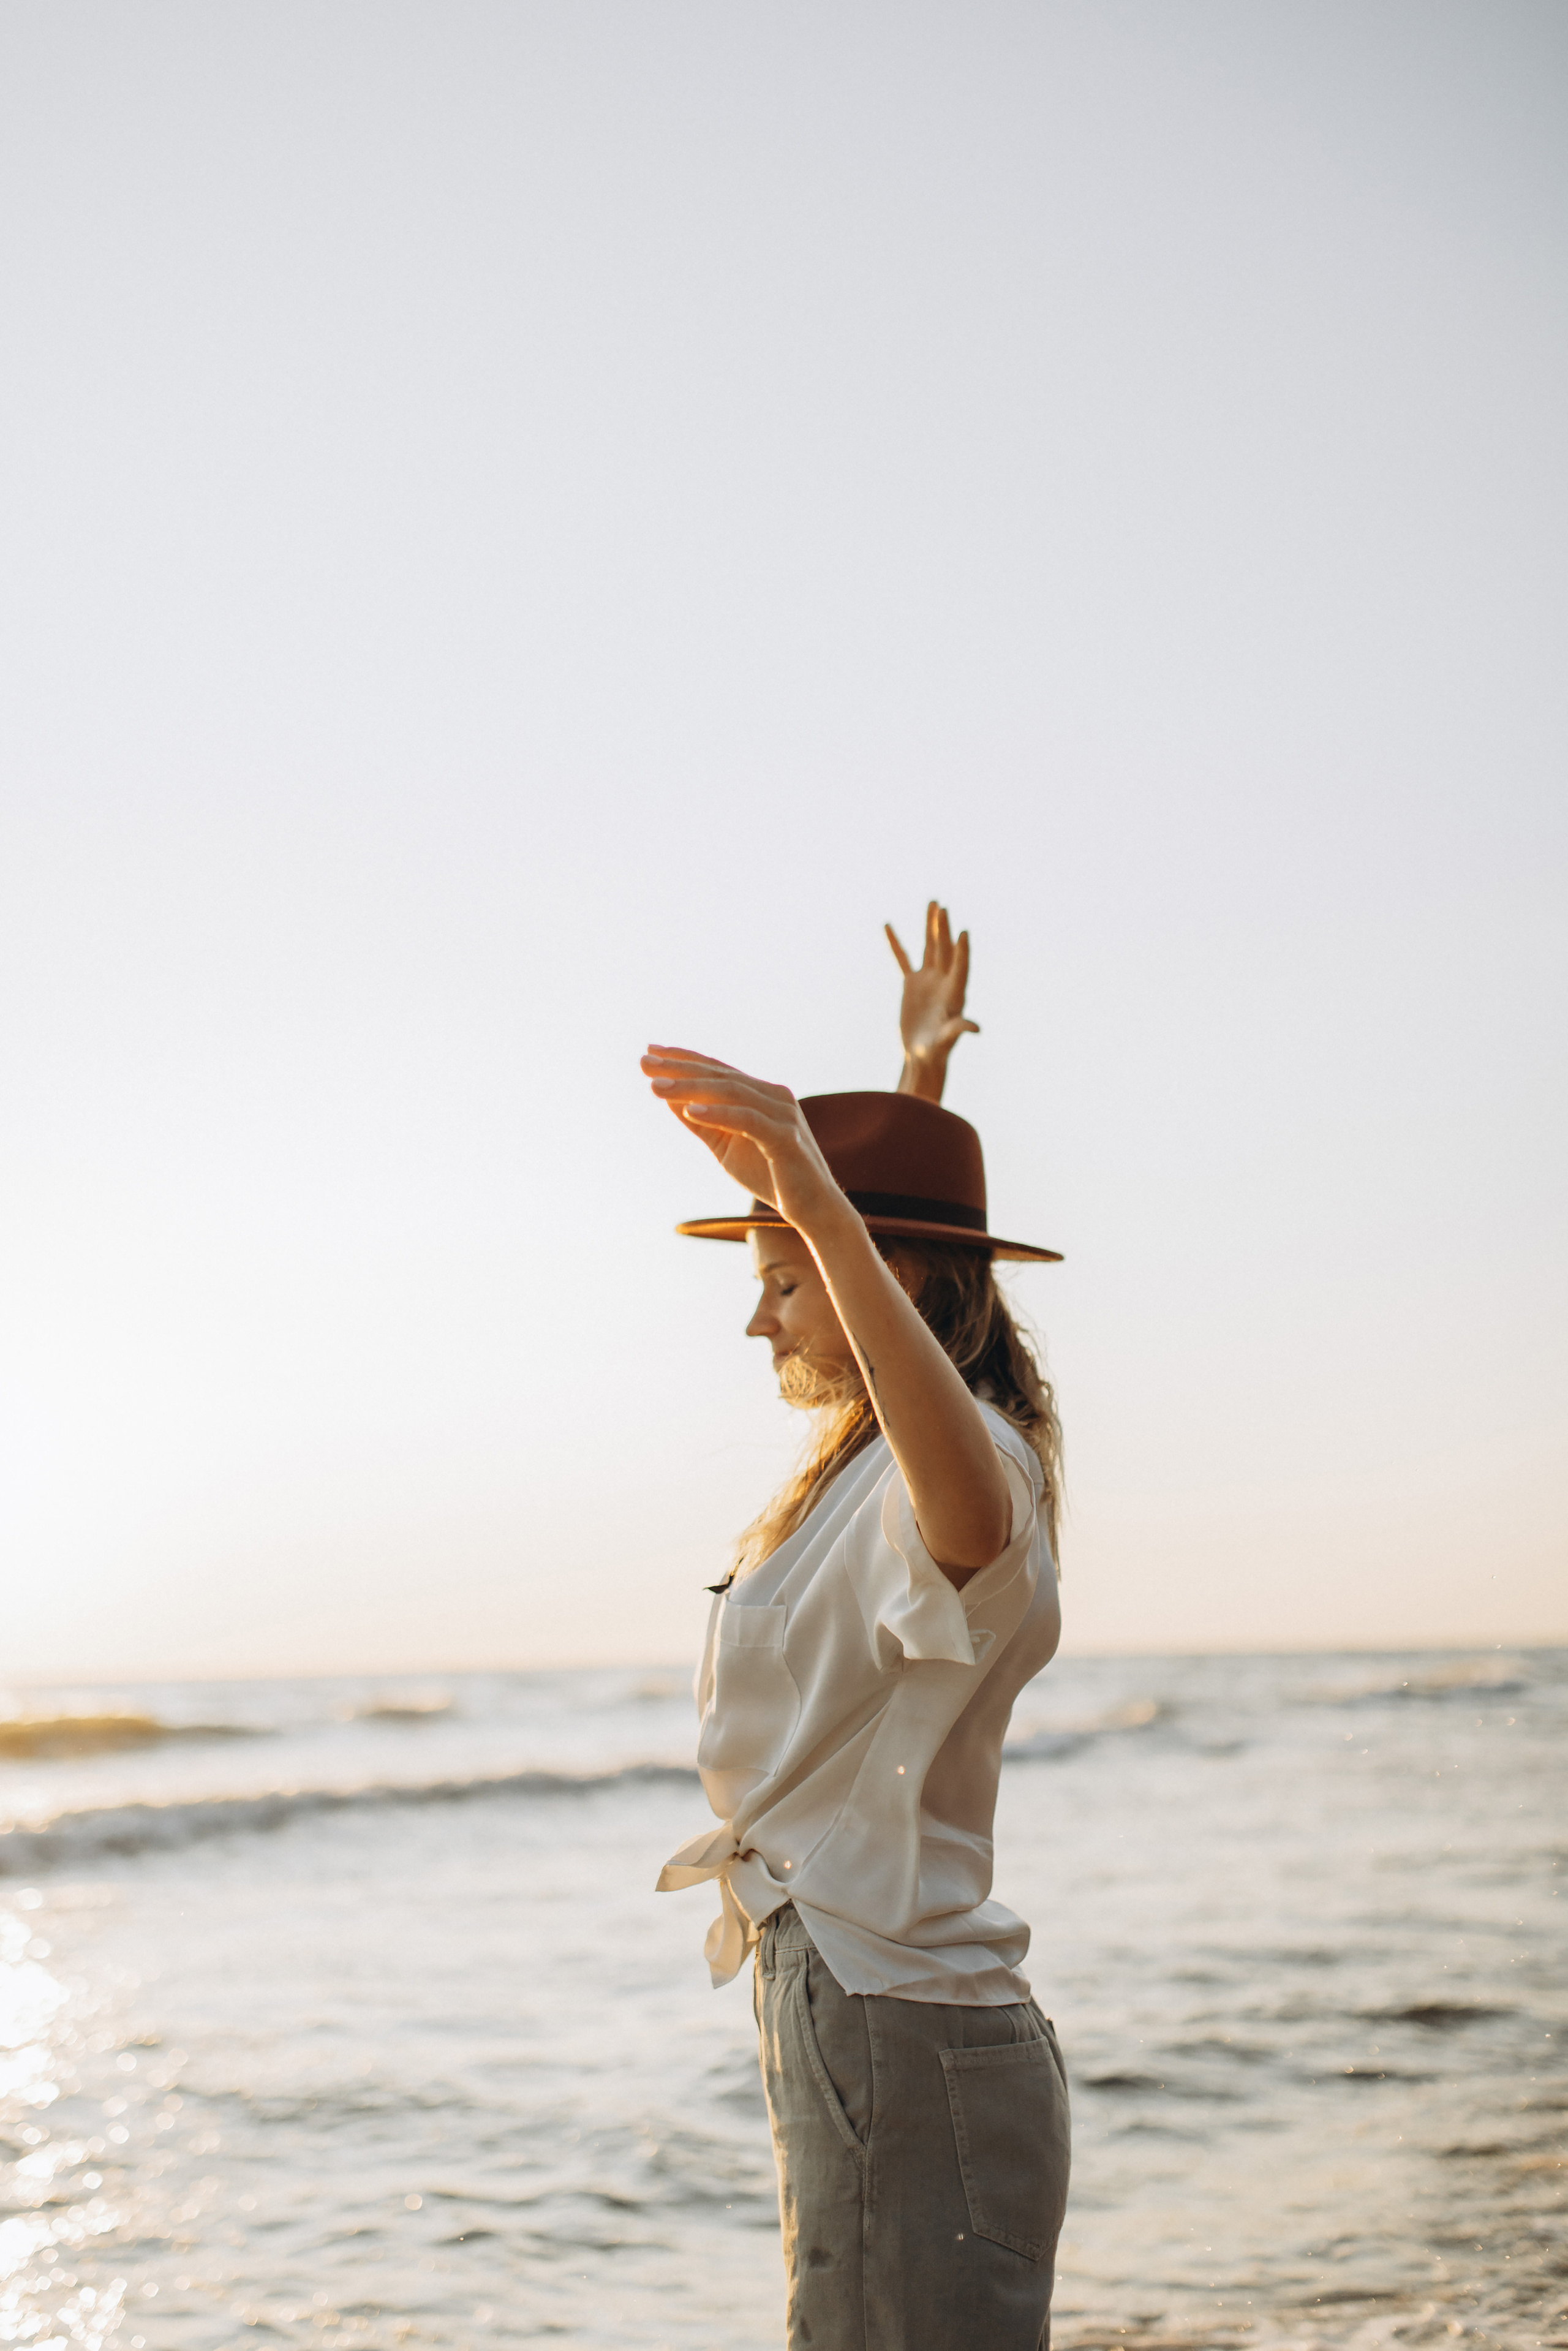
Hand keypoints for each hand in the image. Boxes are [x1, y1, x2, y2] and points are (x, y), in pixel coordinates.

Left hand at [641, 1047, 851, 1238]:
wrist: (813, 1209)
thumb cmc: (770, 1176)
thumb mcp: (725, 1146)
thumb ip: (701, 1123)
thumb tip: (669, 1098)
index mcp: (761, 1094)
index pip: (717, 1070)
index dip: (683, 1059)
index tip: (649, 1053)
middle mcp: (774, 1096)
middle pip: (720, 1075)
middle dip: (679, 1068)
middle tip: (643, 1061)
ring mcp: (783, 1115)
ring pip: (731, 1092)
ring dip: (690, 1087)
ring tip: (656, 1087)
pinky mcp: (786, 1138)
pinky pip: (748, 1120)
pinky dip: (718, 1113)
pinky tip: (690, 1110)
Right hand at [886, 901, 977, 1101]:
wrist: (923, 1054)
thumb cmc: (937, 1049)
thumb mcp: (947, 1038)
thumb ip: (959, 1029)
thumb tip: (976, 1028)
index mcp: (954, 993)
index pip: (960, 967)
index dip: (962, 952)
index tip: (963, 933)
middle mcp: (943, 981)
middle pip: (944, 950)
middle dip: (942, 929)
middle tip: (941, 907)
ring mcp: (928, 980)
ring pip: (929, 947)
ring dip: (931, 926)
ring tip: (934, 904)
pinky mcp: (912, 984)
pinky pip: (903, 959)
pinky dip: (896, 944)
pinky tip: (888, 925)